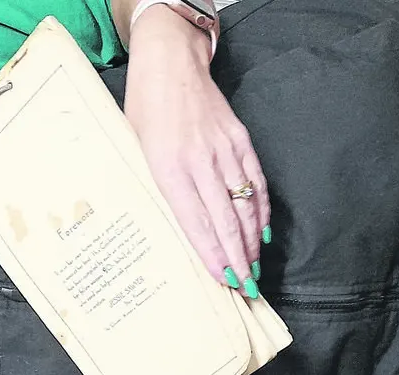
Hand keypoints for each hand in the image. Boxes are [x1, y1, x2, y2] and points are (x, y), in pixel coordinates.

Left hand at [124, 7, 270, 294]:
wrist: (170, 64)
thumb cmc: (145, 110)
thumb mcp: (136, 150)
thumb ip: (156, 187)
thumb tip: (174, 229)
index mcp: (168, 167)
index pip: (195, 221)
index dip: (212, 254)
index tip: (223, 280)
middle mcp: (200, 160)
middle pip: (226, 219)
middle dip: (237, 257)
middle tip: (245, 287)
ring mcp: (224, 149)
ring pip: (245, 204)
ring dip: (251, 241)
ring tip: (254, 268)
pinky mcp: (239, 140)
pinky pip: (256, 182)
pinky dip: (261, 211)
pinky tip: (262, 234)